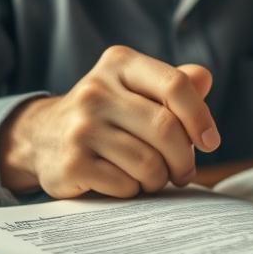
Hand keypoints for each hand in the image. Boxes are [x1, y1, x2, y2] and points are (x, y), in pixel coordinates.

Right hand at [0, 46, 219, 198]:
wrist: (41, 135)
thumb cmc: (106, 112)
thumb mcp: (136, 88)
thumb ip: (173, 84)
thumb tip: (203, 78)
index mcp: (120, 63)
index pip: (175, 86)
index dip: (200, 117)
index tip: (210, 142)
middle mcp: (96, 90)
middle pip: (166, 129)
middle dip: (184, 158)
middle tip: (184, 172)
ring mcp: (81, 127)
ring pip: (148, 162)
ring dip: (159, 178)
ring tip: (153, 177)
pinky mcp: (71, 163)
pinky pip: (125, 185)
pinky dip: (134, 190)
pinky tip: (124, 182)